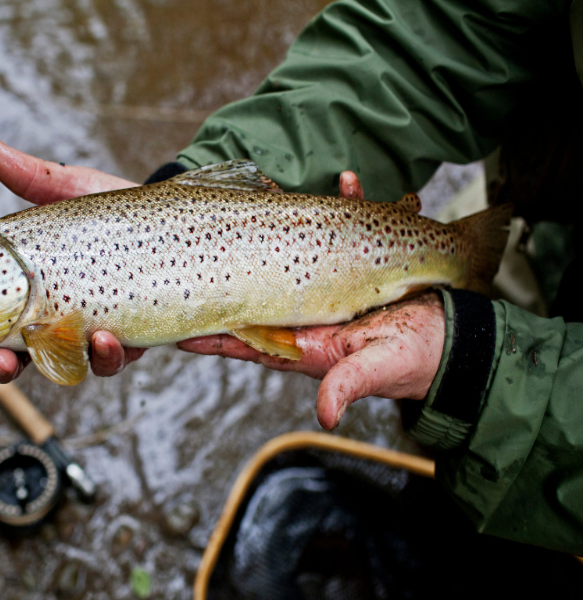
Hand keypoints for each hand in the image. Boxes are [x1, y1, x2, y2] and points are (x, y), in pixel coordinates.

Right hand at [0, 139, 145, 381]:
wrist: (184, 219)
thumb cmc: (120, 210)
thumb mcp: (76, 193)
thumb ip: (35, 179)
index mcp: (38, 293)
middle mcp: (66, 319)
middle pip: (28, 357)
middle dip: (11, 368)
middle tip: (2, 364)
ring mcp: (107, 330)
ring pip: (87, 364)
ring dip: (88, 359)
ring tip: (100, 336)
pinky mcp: (147, 336)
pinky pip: (136, 355)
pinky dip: (133, 351)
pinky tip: (132, 335)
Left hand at [177, 171, 444, 429]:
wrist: (449, 342)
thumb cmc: (412, 362)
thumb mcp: (376, 370)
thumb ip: (348, 384)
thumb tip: (326, 415)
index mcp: (304, 342)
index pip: (248, 338)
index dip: (215, 334)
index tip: (179, 333)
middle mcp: (308, 312)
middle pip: (259, 289)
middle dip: (234, 267)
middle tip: (206, 244)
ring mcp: (328, 286)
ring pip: (295, 252)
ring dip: (285, 224)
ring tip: (273, 194)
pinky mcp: (356, 265)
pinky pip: (344, 230)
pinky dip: (347, 205)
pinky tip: (348, 183)